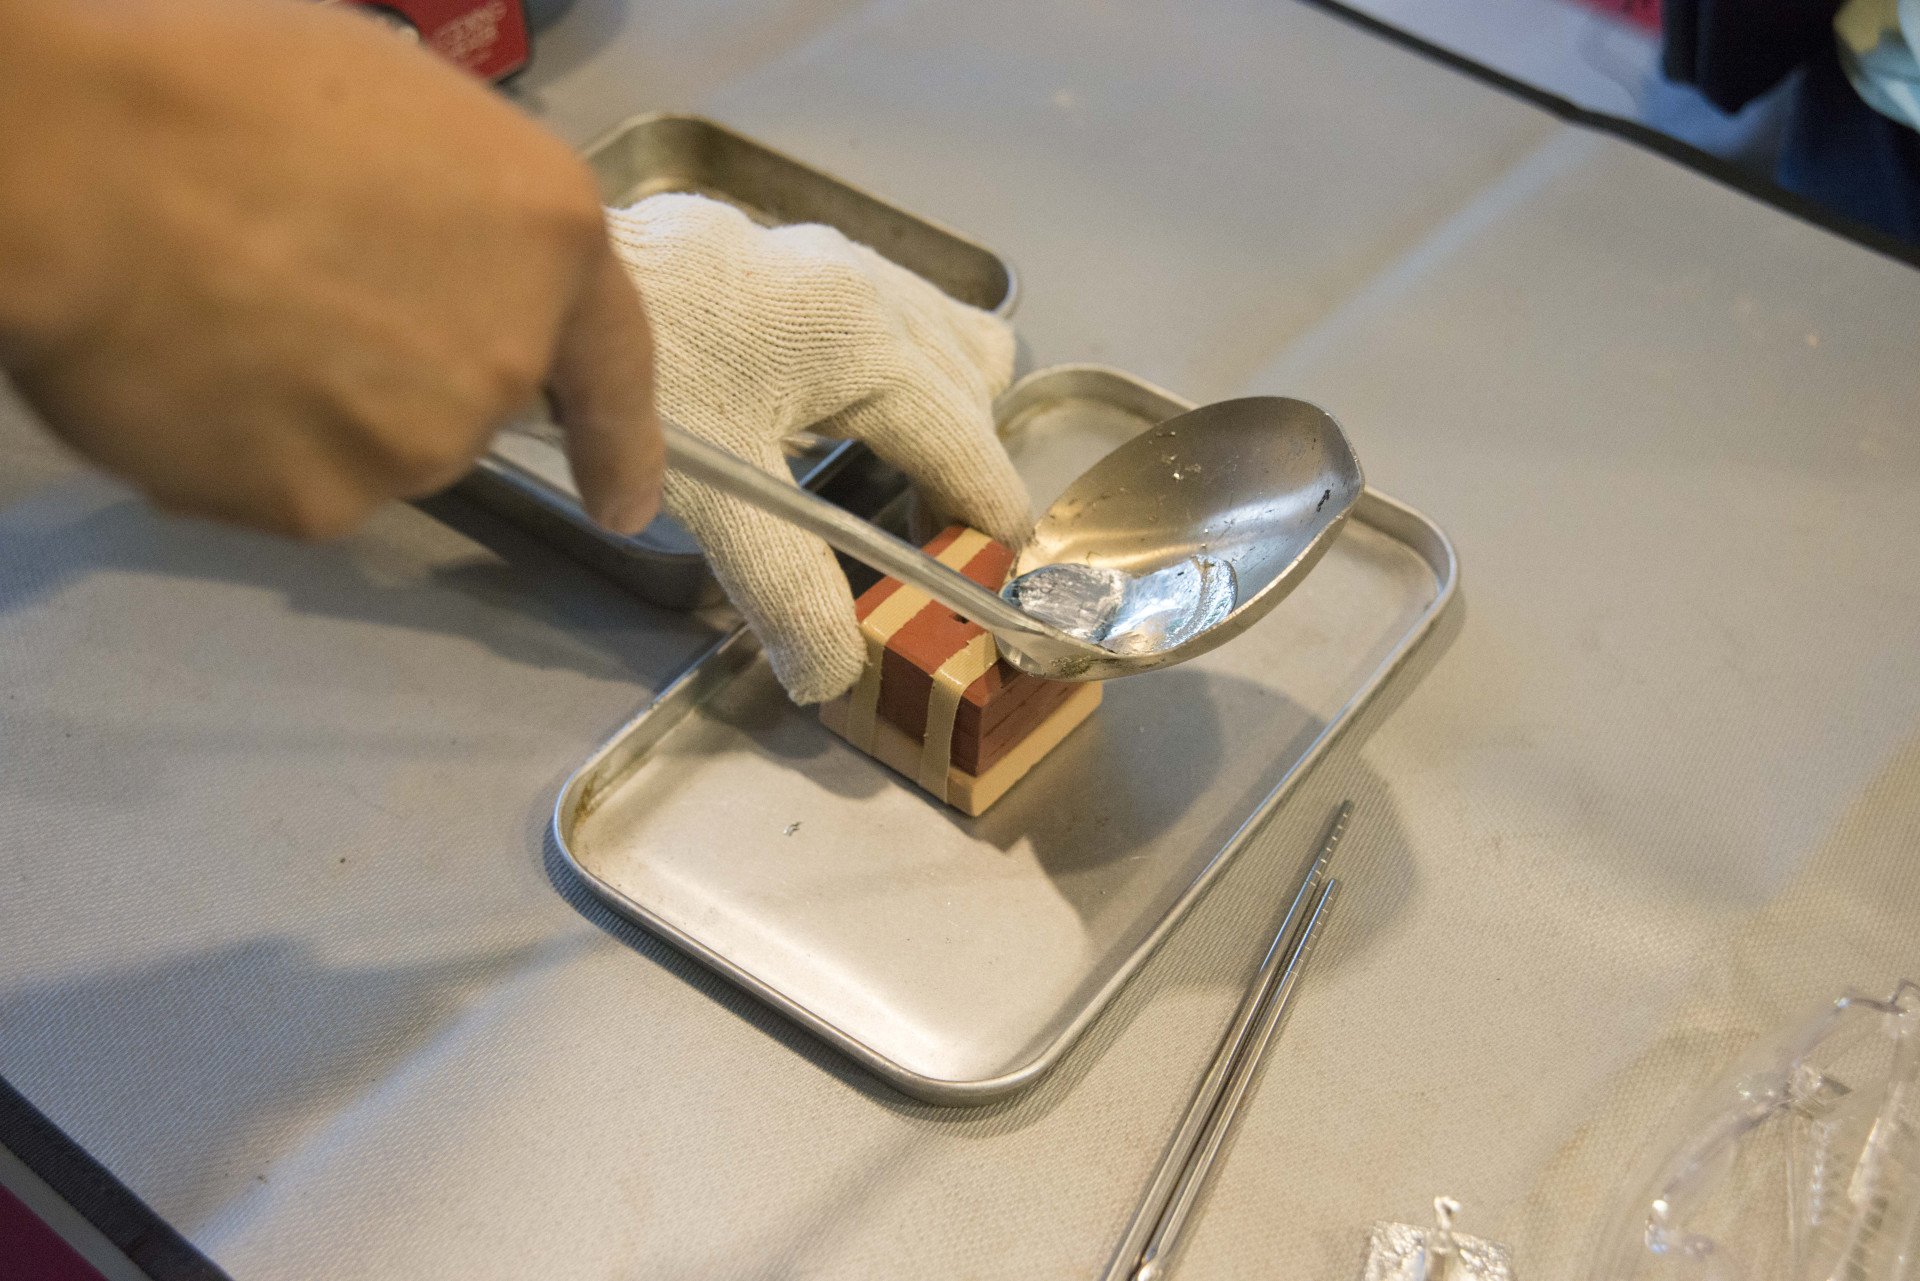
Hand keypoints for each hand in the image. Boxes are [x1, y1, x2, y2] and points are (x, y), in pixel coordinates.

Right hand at [0, 0, 660, 538]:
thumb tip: (438, 262)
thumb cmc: (226, 87)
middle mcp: (505, 361)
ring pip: (379, 445)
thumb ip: (457, 212)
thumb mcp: (392, 108)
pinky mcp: (322, 507)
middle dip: (401, 360)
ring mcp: (418, 446)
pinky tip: (190, 377)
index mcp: (548, 236)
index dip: (621, 443)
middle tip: (291, 286)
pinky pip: (293, 483)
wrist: (81, 166)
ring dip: (323, 405)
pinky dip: (248, 448)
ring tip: (222, 318)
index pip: (612, 365)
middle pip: (468, 395)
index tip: (628, 504)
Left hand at [606, 193, 1031, 703]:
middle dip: (964, 464)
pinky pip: (887, 306)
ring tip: (894, 476)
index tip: (987, 573)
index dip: (986, 519)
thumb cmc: (628, 380)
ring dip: (940, 406)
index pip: (967, 444)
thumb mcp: (713, 497)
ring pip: (939, 330)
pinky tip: (835, 412)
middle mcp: (863, 281)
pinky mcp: (784, 250)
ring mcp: (824, 254)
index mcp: (863, 339)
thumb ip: (786, 588)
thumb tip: (833, 675)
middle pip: (974, 382)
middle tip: (926, 539)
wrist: (529, 278)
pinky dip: (895, 366)